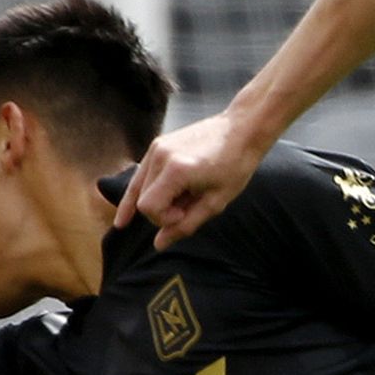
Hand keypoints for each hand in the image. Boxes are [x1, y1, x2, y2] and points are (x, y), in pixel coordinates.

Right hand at [113, 109, 268, 248]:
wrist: (241, 130)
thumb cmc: (234, 165)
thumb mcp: (215, 202)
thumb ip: (185, 225)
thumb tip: (159, 244)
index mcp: (175, 170)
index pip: (148, 207)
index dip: (164, 219)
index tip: (185, 214)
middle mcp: (160, 155)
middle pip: (141, 199)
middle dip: (160, 211)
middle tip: (187, 207)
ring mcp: (156, 147)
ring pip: (139, 188)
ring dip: (156, 200)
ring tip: (182, 197)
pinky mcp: (157, 144)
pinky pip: (142, 174)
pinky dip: (145, 190)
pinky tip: (132, 212)